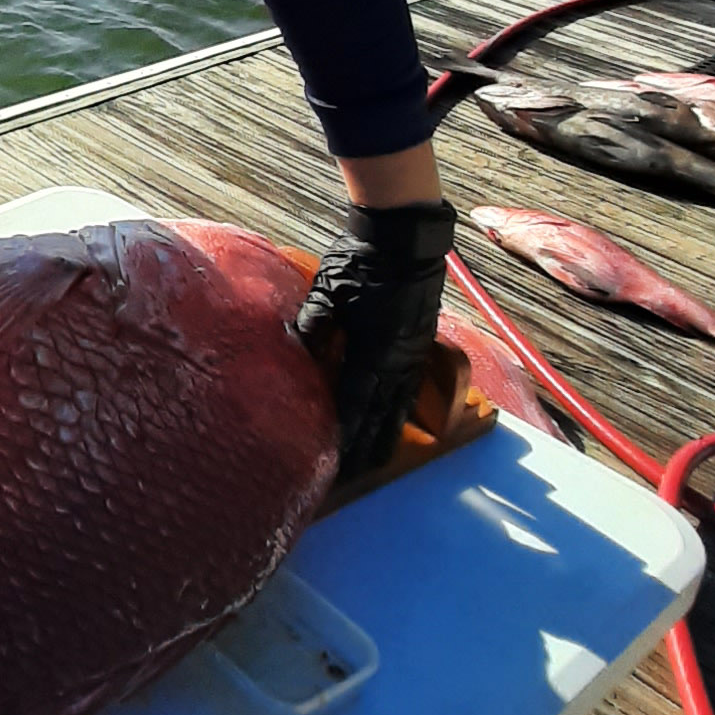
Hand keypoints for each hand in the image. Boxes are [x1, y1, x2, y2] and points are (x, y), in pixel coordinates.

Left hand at [296, 199, 455, 478]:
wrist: (406, 239)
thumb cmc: (361, 263)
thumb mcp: (328, 291)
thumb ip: (312, 324)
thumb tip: (293, 351)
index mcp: (373, 352)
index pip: (356, 404)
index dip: (347, 435)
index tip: (337, 462)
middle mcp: (397, 361)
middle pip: (381, 414)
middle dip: (368, 447)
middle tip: (355, 476)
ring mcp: (413, 353)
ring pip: (400, 404)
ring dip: (388, 433)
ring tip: (378, 460)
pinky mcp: (420, 343)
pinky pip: (410, 386)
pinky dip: (401, 408)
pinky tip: (396, 419)